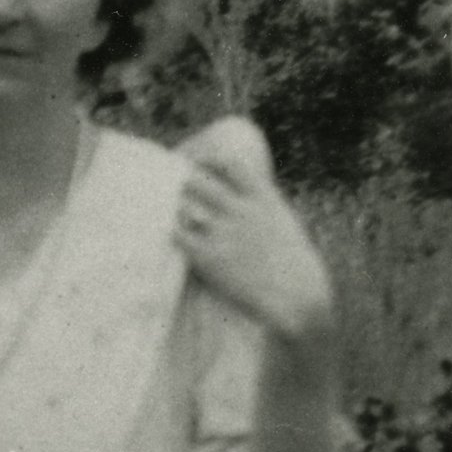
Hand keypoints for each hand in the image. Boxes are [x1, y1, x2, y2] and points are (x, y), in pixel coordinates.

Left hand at [175, 131, 332, 345]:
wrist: (298, 293)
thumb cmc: (292, 261)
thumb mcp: (282, 220)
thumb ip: (261, 203)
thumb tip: (246, 194)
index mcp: (261, 197)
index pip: (229, 162)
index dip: (207, 159)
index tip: (194, 162)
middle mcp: (240, 209)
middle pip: (198, 180)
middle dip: (179, 178)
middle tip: (162, 182)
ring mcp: (224, 232)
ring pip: (184, 204)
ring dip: (169, 203)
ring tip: (153, 204)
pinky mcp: (211, 257)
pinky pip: (179, 235)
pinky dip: (168, 230)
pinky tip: (160, 231)